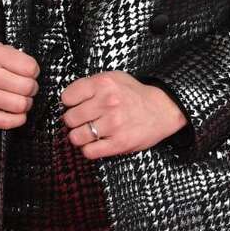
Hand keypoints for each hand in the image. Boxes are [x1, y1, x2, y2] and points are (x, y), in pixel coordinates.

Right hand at [0, 40, 39, 127]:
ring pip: (20, 105)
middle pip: (27, 87)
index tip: (28, 74)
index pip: (30, 67)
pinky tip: (14, 112)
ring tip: (19, 99)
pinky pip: (8, 122)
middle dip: (31, 89)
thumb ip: (16, 57)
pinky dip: (18, 119)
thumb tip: (35, 73)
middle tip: (25, 88)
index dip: (34, 72)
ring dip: (25, 104)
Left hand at [60, 71, 187, 157]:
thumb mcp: (114, 78)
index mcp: (103, 84)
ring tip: (88, 133)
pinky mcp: (119, 143)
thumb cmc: (135, 95)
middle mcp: (108, 102)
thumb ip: (91, 85)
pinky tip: (96, 143)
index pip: (67, 97)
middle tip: (82, 121)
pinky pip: (89, 152)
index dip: (69, 103)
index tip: (75, 106)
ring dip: (79, 137)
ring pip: (76, 137)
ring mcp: (113, 123)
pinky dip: (89, 149)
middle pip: (69, 118)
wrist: (162, 110)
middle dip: (73, 121)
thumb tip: (67, 99)